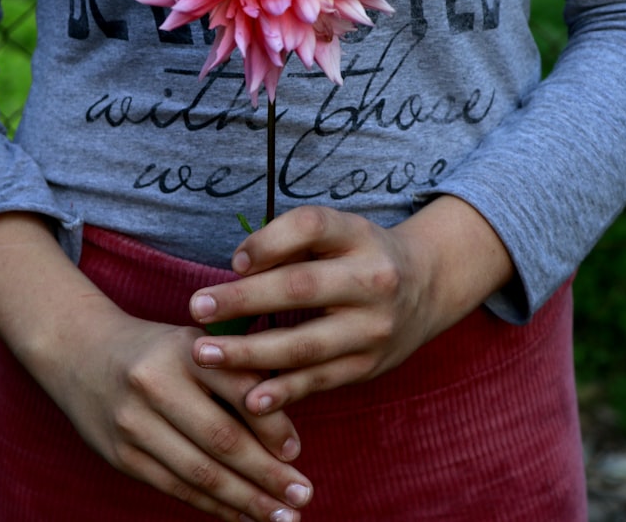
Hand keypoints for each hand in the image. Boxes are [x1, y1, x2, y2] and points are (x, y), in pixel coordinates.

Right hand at [49, 309, 313, 521]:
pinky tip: (242, 516)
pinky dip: (214, 506)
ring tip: (282, 517)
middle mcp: (156, 383)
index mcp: (185, 349)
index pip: (240, 389)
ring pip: (199, 472)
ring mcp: (134, 422)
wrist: (80, 352)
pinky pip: (175, 487)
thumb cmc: (160, 351)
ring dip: (246, 500)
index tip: (296, 452)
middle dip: (267, 475)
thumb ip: (238, 375)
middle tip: (303, 496)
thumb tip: (288, 437)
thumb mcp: (196, 344)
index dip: (272, 425)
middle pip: (221, 438)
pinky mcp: (121, 454)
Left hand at [188, 197, 514, 415]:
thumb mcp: (338, 233)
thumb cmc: (359, 256)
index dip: (268, 241)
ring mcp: (373, 327)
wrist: (428, 287)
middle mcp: (372, 280)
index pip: (311, 226)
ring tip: (205, 354)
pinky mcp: (369, 365)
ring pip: (306, 344)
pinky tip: (249, 399)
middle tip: (197, 308)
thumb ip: (291, 242)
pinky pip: (320, 380)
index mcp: (357, 236)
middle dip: (244, 300)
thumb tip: (239, 269)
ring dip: (250, 352)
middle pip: (301, 288)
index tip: (233, 261)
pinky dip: (284, 392)